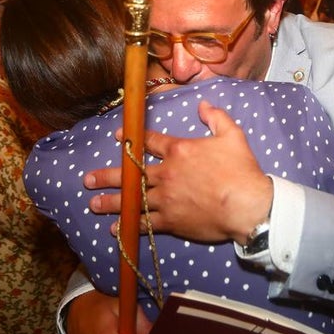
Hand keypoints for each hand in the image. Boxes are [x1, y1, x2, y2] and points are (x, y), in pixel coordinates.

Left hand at [88, 100, 272, 243]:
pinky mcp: (171, 221)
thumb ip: (216, 118)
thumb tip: (203, 105)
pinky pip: (144, 222)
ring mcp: (166, 198)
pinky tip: (115, 228)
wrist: (246, 205)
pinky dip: (128, 225)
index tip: (116, 137)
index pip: (150, 141)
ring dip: (111, 202)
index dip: (132, 138)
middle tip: (87, 180)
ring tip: (93, 203)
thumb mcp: (233, 135)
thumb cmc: (241, 170)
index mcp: (179, 150)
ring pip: (132, 199)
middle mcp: (167, 173)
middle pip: (131, 174)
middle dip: (107, 176)